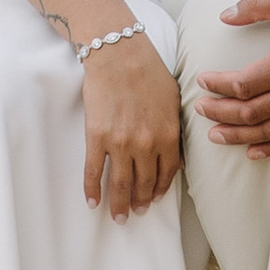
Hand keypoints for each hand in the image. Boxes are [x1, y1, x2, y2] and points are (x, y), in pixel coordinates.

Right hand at [83, 33, 182, 219]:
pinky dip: (92, 190)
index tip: (154, 198)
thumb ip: (175, 128)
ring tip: (118, 216)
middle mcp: (146, 145)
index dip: (160, 189)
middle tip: (136, 212)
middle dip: (140, 202)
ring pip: (120, 184)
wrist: (119, 53)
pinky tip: (92, 202)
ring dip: (119, 204)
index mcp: (168, 135)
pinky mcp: (97, 138)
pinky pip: (93, 172)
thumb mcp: (173, 99)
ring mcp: (120, 144)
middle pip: (143, 184)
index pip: (167, 173)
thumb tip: (177, 153)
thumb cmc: (147, 70)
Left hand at [193, 0, 269, 156]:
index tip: (202, 81)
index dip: (218, 85)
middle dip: (221, 113)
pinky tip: (254, 152)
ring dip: (240, 136)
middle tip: (201, 110)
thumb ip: (255, 5)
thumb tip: (224, 15)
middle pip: (252, 111)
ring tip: (216, 136)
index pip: (244, 84)